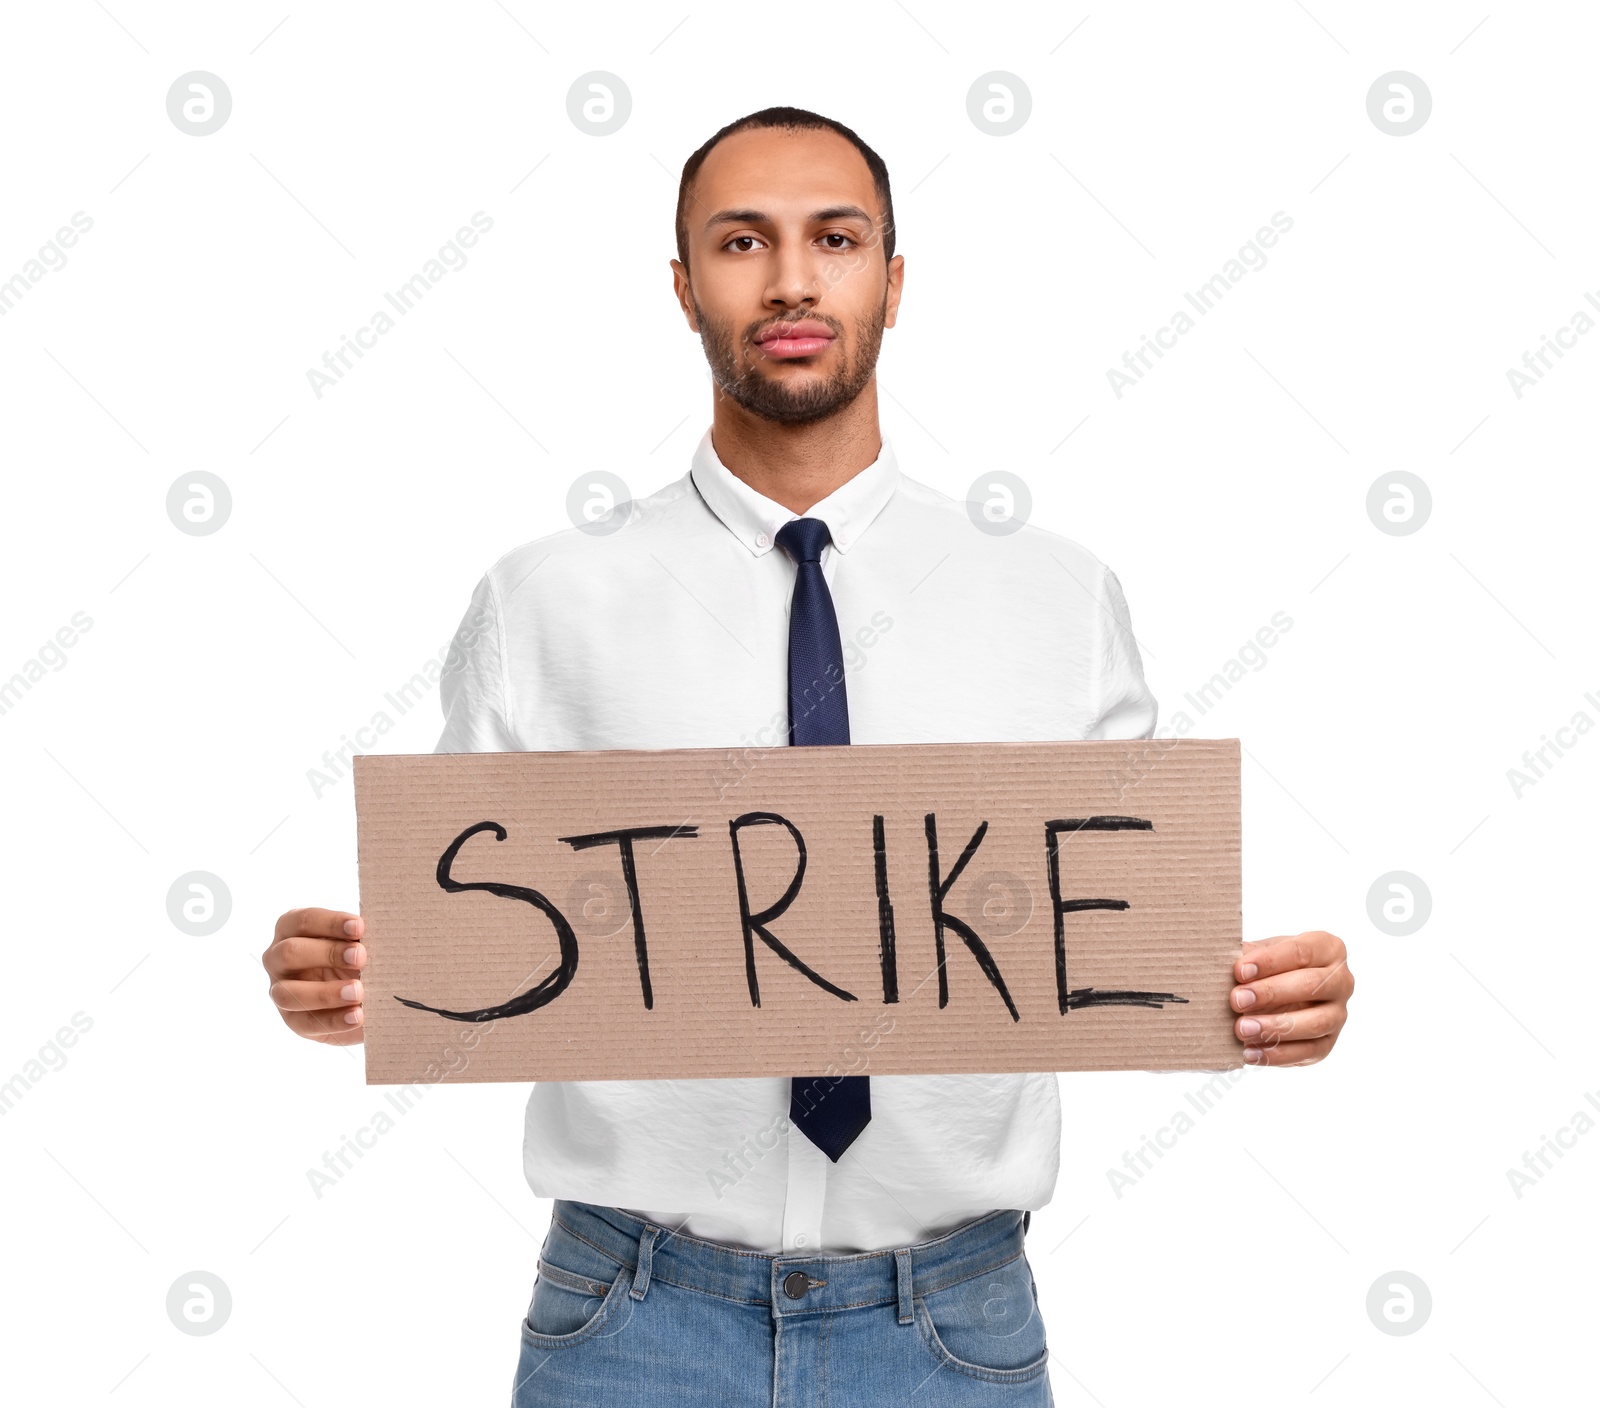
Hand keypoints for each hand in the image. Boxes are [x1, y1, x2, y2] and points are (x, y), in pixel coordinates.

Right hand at [263, 908, 366, 1044]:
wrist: (358, 992)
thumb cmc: (354, 955)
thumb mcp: (353, 942)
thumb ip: (359, 938)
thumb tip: (383, 933)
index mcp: (291, 929)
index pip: (303, 921)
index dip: (331, 923)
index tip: (360, 927)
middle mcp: (277, 958)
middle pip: (290, 953)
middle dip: (327, 953)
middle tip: (361, 957)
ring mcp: (280, 990)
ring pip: (287, 993)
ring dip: (324, 993)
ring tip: (358, 992)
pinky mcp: (293, 1020)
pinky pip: (306, 1023)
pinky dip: (334, 1020)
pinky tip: (357, 1016)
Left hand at [1231, 930, 1351, 1066]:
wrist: (1281, 992)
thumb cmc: (1271, 967)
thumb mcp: (1262, 953)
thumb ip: (1247, 955)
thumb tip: (1222, 961)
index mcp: (1327, 948)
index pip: (1300, 952)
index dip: (1269, 962)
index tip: (1239, 970)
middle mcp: (1341, 981)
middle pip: (1310, 986)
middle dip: (1270, 993)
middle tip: (1237, 1000)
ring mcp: (1338, 1014)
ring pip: (1315, 1023)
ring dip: (1275, 1027)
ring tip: (1242, 1029)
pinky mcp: (1327, 1043)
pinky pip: (1307, 1052)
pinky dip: (1277, 1054)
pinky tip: (1250, 1052)